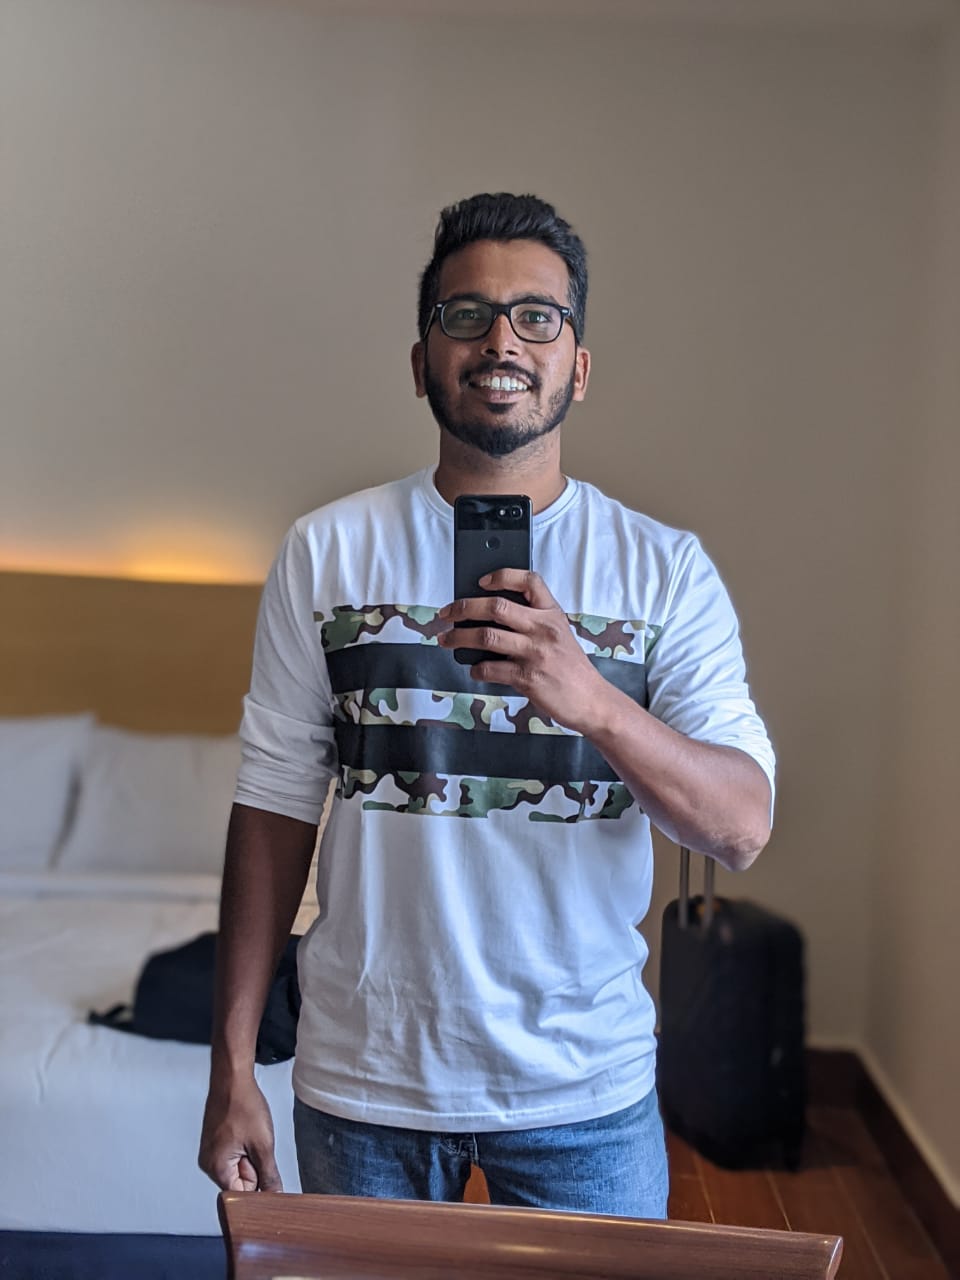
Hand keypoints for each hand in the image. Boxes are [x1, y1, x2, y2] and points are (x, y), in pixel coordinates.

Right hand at [198, 1074, 282, 1191]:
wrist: (232, 1079)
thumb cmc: (242, 1105)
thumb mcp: (263, 1145)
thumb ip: (269, 1175)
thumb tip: (274, 1195)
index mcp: (216, 1168)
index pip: (241, 1196)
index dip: (258, 1186)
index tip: (269, 1174)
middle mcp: (209, 1163)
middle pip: (239, 1182)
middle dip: (254, 1168)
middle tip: (257, 1145)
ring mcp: (211, 1152)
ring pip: (238, 1167)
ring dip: (250, 1156)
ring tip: (250, 1135)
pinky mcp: (215, 1142)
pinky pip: (234, 1155)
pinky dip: (245, 1147)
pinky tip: (246, 1131)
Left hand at [438, 569, 607, 734]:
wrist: (591, 700)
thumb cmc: (571, 667)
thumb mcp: (559, 633)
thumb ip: (533, 621)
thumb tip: (488, 615)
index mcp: (552, 613)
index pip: (529, 580)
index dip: (502, 575)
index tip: (481, 581)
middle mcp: (543, 629)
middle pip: (495, 606)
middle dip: (463, 607)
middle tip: (447, 613)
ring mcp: (535, 653)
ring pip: (486, 636)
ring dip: (459, 637)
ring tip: (446, 640)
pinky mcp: (527, 677)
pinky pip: (491, 669)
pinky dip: (476, 669)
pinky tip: (475, 669)